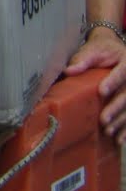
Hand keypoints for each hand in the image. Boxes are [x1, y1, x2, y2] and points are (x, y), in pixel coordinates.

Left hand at [64, 27, 125, 142]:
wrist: (116, 50)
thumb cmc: (102, 51)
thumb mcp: (93, 50)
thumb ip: (83, 60)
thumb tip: (69, 71)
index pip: (121, 73)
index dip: (113, 82)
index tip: (102, 91)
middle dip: (116, 108)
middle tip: (104, 120)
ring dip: (121, 121)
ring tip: (110, 132)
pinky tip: (120, 140)